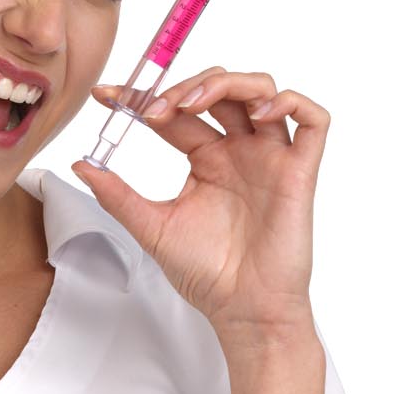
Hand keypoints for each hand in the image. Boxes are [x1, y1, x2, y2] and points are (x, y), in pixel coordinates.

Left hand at [74, 66, 331, 337]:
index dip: (145, 96)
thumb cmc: (207, 275)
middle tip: (155, 109)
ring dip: (228, 83)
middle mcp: (239, 151)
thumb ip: (118, 196)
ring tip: (192, 105)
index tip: (107, 95)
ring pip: (262, 89)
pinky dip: (291, 102)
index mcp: (207, 159)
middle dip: (185, 86)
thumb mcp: (151, 228)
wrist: (242, 310)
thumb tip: (80, 165)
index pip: (177, 111)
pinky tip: (260, 113)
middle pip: (221, 88)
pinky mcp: (300, 171)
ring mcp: (271, 157)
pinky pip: (313, 120)